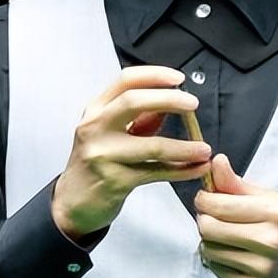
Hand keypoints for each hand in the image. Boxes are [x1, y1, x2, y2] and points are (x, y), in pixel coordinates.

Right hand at [52, 65, 212, 239]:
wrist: (73, 202)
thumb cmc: (95, 162)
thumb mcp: (110, 131)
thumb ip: (139, 116)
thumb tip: (171, 101)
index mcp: (96, 110)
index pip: (126, 81)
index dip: (154, 75)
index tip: (178, 79)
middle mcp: (95, 128)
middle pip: (134, 101)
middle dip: (169, 100)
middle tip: (193, 104)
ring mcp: (103, 155)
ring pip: (152, 145)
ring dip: (184, 147)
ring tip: (204, 149)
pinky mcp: (115, 181)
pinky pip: (156, 173)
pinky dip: (181, 171)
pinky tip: (196, 169)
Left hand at [194, 154, 277, 277]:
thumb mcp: (270, 198)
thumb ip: (237, 183)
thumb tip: (216, 161)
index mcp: (275, 212)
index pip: (218, 205)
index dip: (204, 199)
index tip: (207, 198)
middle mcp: (270, 241)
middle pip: (208, 228)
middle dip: (204, 219)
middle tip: (213, 217)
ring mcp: (262, 267)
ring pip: (209, 250)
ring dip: (210, 241)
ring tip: (225, 236)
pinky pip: (217, 269)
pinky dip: (218, 260)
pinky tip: (233, 253)